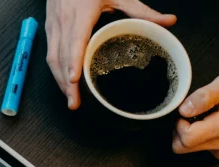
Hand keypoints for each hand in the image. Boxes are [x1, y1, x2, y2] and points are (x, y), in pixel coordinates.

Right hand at [46, 0, 175, 108]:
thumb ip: (142, 11)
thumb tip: (169, 22)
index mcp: (81, 12)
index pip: (75, 40)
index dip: (73, 61)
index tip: (74, 80)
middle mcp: (64, 20)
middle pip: (60, 56)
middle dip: (66, 82)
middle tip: (75, 103)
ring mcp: (54, 25)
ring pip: (52, 58)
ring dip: (59, 81)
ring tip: (71, 99)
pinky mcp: (49, 29)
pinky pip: (50, 54)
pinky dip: (56, 72)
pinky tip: (65, 84)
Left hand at [173, 72, 218, 158]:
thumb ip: (204, 96)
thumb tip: (184, 110)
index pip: (185, 138)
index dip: (179, 124)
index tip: (186, 111)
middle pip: (183, 148)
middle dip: (180, 131)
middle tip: (191, 113)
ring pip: (190, 149)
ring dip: (190, 134)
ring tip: (204, 116)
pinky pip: (201, 149)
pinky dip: (199, 137)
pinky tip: (209, 123)